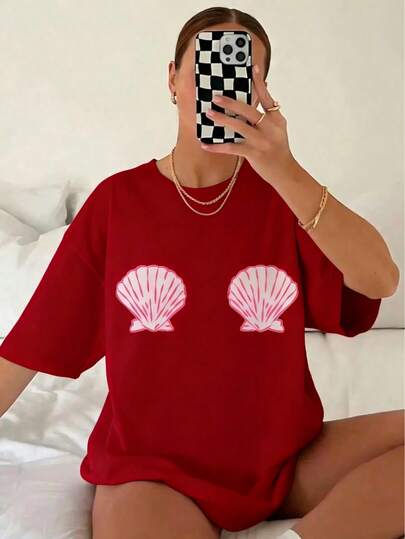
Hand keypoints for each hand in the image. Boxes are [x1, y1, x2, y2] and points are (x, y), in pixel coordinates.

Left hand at [200, 64, 294, 181]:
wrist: (285, 171)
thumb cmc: (278, 149)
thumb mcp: (278, 129)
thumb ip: (270, 114)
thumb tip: (267, 95)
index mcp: (276, 119)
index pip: (267, 97)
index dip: (259, 83)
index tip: (252, 68)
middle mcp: (270, 128)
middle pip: (249, 111)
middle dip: (231, 103)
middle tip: (216, 97)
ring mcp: (262, 141)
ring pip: (239, 127)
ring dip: (222, 120)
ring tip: (209, 114)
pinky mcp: (254, 154)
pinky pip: (232, 148)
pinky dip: (217, 146)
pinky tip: (205, 144)